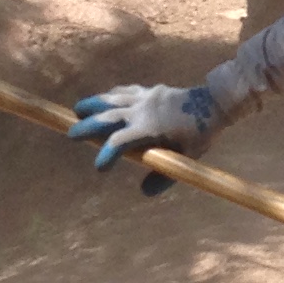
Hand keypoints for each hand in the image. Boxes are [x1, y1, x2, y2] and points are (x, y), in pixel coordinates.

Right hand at [66, 82, 217, 195]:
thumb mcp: (186, 159)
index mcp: (149, 128)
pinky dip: (111, 95)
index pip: (120, 141)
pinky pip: (124, 90)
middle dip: (87, 126)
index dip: (107, 154)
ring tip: (77, 110)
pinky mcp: (149, 90)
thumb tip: (143, 192)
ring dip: (93, 105)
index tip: (99, 168)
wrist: (213, 103)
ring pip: (112, 99)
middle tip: (70, 134)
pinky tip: (104, 98)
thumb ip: (164, 176)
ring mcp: (144, 98)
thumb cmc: (201, 133)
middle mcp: (142, 111)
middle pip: (108, 117)